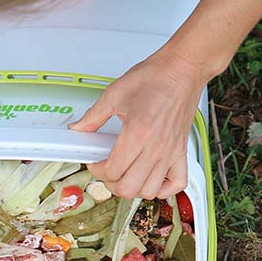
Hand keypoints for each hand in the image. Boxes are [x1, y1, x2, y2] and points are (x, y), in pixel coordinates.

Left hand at [69, 48, 207, 198]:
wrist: (182, 70)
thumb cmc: (155, 78)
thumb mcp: (115, 94)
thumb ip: (93, 116)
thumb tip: (79, 129)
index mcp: (138, 132)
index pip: (112, 170)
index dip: (97, 169)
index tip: (94, 160)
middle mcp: (156, 147)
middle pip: (128, 187)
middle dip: (110, 183)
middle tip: (106, 170)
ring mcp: (171, 152)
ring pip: (149, 190)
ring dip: (133, 188)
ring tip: (125, 174)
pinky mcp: (181, 151)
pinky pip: (177, 184)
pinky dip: (163, 189)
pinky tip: (151, 180)